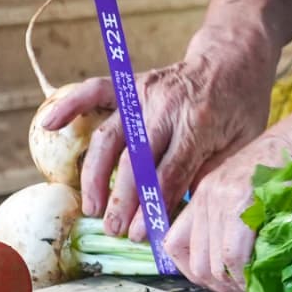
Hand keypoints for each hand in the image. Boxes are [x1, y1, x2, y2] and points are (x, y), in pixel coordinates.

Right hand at [39, 40, 273, 240]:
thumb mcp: (242, 144)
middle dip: (121, 200)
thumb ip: (210, 174)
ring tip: (92, 207)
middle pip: (136, 161)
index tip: (139, 235)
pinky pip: (95, 91)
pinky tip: (48, 124)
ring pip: (110, 136)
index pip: (169, 174)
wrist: (234, 57)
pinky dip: (70, 105)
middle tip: (112, 230)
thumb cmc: (241, 106)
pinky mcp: (132, 83)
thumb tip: (179, 213)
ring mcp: (145, 93)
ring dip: (95, 174)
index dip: (151, 208)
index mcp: (198, 123)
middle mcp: (166, 107)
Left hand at [165, 116, 291, 291]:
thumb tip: (229, 265)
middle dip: (216, 285)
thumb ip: (231, 220)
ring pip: (213, 264)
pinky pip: (232, 255)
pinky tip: (257, 277)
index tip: (214, 281)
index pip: (173, 245)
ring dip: (233, 284)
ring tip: (251, 287)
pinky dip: (244, 275)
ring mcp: (221, 200)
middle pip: (194, 262)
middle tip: (239, 291)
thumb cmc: (285, 166)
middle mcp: (206, 198)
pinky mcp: (241, 203)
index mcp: (203, 197)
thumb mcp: (247, 191)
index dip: (191, 271)